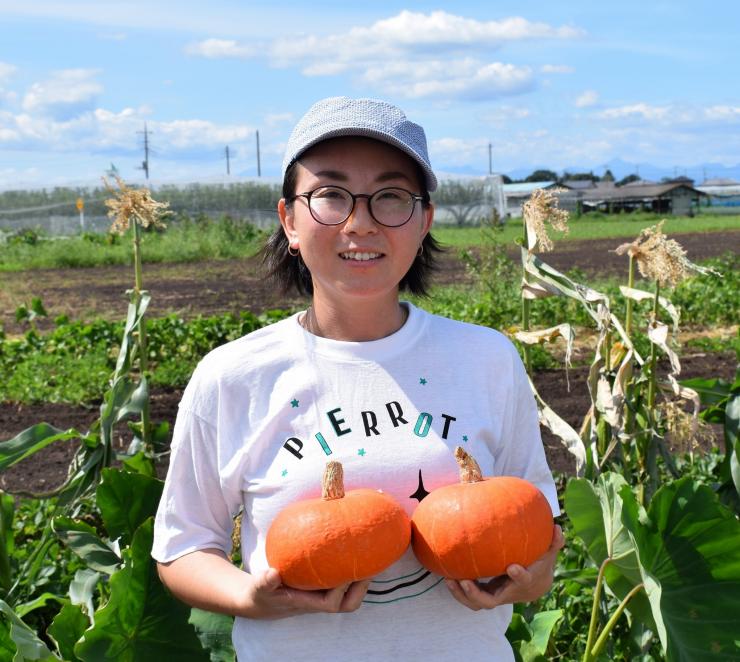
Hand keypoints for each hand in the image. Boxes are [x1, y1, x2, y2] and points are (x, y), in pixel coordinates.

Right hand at [244, 568, 370, 618]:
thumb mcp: (260, 587)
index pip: (331, 603)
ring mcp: (323, 594)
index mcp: (307, 603)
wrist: (262, 598)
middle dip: (361, 588)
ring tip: (369, 557)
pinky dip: (352, 570)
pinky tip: (354, 550)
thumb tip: (272, 574)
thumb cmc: (263, 592)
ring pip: (350, 595)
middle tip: (368, 564)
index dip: (342, 590)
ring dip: (361, 580)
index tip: (347, 570)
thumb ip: (264, 582)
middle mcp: (319, 601)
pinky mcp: (324, 586)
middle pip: (348, 604)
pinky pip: (344, 582)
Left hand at [445, 524, 563, 610]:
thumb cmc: (539, 564)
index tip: (512, 567)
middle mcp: (507, 593)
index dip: (518, 576)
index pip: (522, 581)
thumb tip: (558, 527)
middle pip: (491, 601)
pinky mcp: (485, 594)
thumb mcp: (548, 553)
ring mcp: (494, 596)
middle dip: (477, 594)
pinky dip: (458, 590)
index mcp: (523, 582)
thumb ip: (553, 541)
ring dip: (462, 595)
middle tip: (465, 581)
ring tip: (450, 579)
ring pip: (476, 603)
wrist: (534, 587)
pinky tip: (447, 573)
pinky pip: (469, 597)